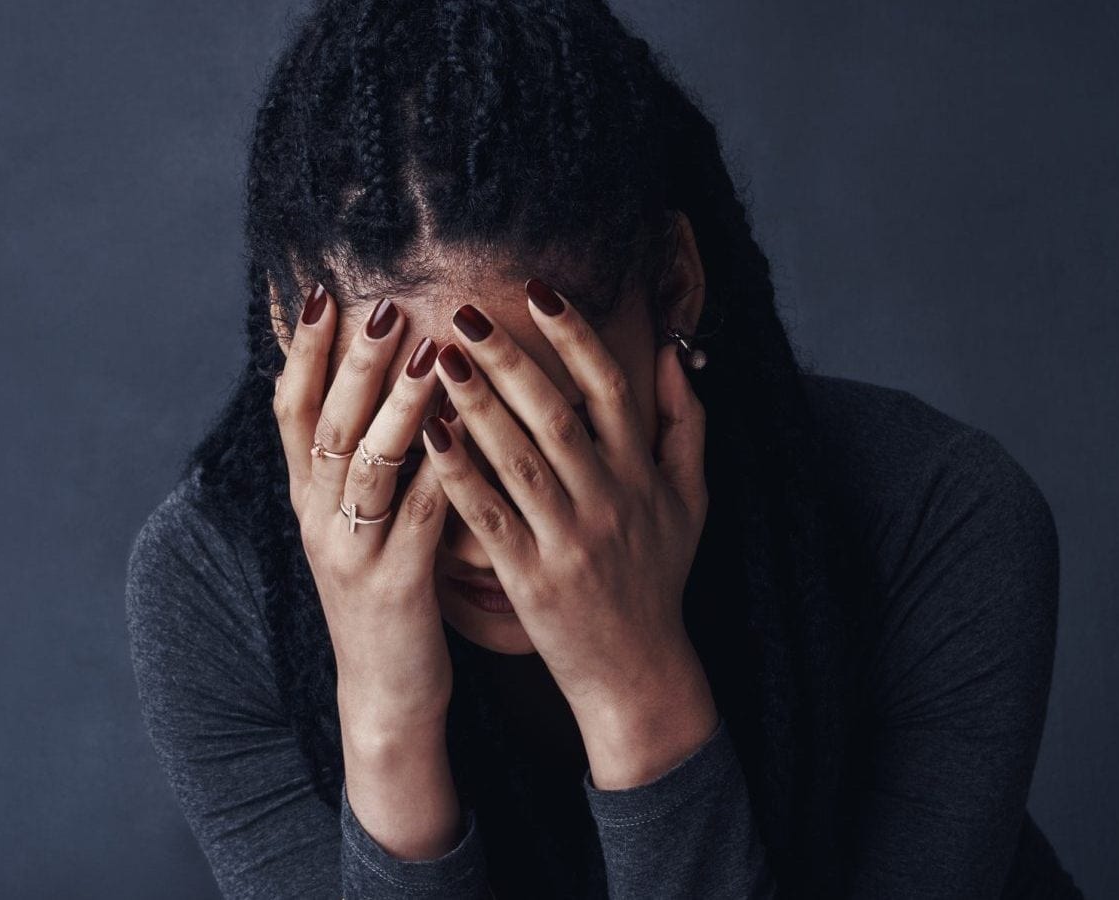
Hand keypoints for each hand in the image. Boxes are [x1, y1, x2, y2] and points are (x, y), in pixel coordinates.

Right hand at [271, 284, 457, 738]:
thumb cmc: (384, 592)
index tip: (323, 292)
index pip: (290, 411)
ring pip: (368, 465)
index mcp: (307, 499)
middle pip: (328, 425)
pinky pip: (419, 515)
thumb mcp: (358, 522)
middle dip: (356, 362)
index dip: (304, 352)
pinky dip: (442, 469)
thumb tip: (375, 384)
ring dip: (399, 405)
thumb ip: (362, 461)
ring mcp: (352, 552)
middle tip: (385, 305)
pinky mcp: (395, 585)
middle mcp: (318, 519)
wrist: (384, 691)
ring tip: (430, 353)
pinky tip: (467, 433)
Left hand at [422, 279, 718, 787]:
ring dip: (477, 406)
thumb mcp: (690, 499)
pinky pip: (489, 518)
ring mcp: (570, 541)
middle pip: (556, 414)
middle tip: (466, 312)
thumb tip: (671, 353)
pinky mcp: (531, 579)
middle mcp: (609, 501)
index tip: (539, 291)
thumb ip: (685, 424)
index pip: (610, 389)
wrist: (639, 670)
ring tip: (440, 360)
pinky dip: (459, 475)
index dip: (575, 336)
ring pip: (518, 460)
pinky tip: (428, 436)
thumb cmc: (658, 577)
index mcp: (642, 475)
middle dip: (510, 358)